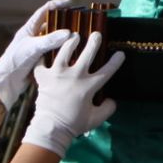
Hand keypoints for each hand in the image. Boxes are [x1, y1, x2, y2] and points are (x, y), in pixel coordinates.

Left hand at [0, 0, 74, 109]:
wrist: (8, 81)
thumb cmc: (16, 60)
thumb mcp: (33, 47)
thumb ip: (50, 40)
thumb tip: (68, 33)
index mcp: (30, 28)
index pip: (45, 11)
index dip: (57, 5)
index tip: (70, 3)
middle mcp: (35, 36)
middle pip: (52, 24)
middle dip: (65, 21)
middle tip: (80, 22)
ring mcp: (39, 47)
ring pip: (56, 39)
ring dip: (66, 37)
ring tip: (80, 36)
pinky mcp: (42, 59)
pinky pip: (56, 51)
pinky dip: (65, 50)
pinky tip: (75, 52)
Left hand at [23, 32, 124, 156]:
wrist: (51, 128)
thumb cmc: (75, 124)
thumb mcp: (96, 119)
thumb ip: (108, 109)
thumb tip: (112, 100)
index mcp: (89, 86)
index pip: (107, 70)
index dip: (115, 61)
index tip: (120, 53)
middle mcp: (74, 76)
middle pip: (87, 54)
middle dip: (94, 42)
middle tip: (96, 33)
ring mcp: (57, 74)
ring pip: (65, 52)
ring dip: (70, 42)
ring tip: (74, 35)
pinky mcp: (43, 76)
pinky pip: (42, 62)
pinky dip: (44, 56)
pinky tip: (46, 49)